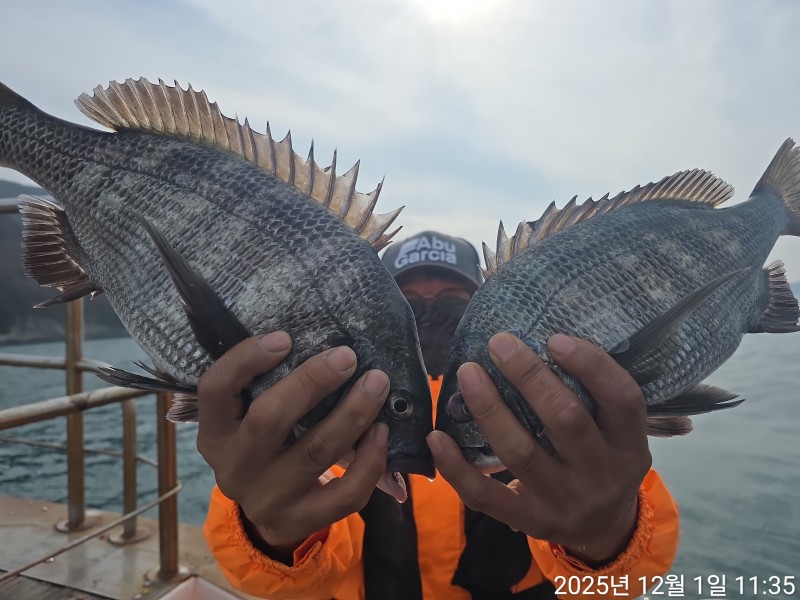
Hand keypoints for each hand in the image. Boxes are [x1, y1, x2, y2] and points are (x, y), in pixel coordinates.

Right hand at [196, 332, 390, 554]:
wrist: (266, 514)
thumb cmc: (265, 447)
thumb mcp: (247, 419)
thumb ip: (268, 386)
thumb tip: (320, 343)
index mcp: (215, 433)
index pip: (214, 389)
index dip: (246, 359)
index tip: (285, 338)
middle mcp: (234, 467)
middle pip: (270, 417)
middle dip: (313, 381)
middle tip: (347, 356)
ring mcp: (267, 498)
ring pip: (315, 450)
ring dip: (353, 412)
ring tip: (377, 383)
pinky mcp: (301, 521)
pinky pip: (345, 493)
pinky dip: (369, 460)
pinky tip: (381, 432)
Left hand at [428, 332, 650, 564]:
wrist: (604, 531)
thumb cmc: (603, 461)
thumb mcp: (618, 435)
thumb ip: (591, 398)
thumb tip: (537, 342)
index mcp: (629, 445)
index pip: (622, 400)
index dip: (592, 366)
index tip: (555, 338)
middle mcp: (600, 474)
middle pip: (565, 420)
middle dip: (529, 377)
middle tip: (498, 342)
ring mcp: (563, 500)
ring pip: (521, 453)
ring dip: (490, 409)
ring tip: (468, 373)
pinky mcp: (528, 520)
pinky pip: (486, 496)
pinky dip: (457, 467)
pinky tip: (436, 437)